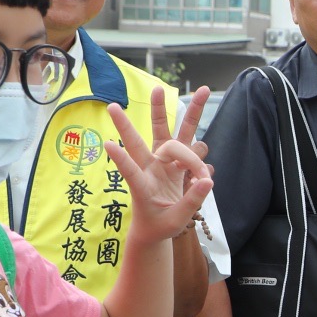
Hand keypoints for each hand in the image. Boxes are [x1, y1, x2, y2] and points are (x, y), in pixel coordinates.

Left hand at [105, 86, 212, 243]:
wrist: (155, 227)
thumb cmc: (159, 225)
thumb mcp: (175, 221)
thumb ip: (191, 202)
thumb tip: (208, 180)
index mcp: (142, 187)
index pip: (131, 172)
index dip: (121, 160)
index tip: (108, 144)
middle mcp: (151, 169)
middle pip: (154, 135)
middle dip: (155, 112)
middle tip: (156, 89)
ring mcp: (164, 163)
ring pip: (177, 134)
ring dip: (189, 112)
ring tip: (204, 91)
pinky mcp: (177, 164)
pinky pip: (194, 153)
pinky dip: (201, 163)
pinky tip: (201, 181)